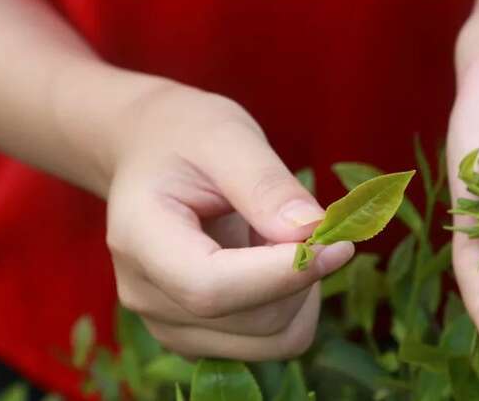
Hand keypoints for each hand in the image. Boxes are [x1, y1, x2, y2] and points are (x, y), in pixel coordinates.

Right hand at [106, 82, 353, 359]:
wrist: (152, 153)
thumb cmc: (188, 136)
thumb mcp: (228, 137)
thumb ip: (267, 186)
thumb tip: (312, 232)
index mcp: (139, 239)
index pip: (210, 287)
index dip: (282, 274)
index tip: (339, 244)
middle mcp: (145, 296)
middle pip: (252, 321)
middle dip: (303, 276)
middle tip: (310, 223)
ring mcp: (167, 325)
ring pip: (271, 341)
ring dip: (301, 293)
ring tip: (282, 238)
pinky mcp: (196, 338)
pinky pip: (268, 342)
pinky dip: (291, 306)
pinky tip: (272, 261)